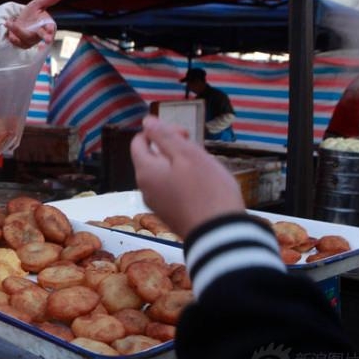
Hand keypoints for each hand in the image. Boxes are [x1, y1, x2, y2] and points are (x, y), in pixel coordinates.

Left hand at [5, 0, 63, 48]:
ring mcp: (32, 40)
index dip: (51, 29)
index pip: (51, 28)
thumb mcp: (38, 4)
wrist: (18, 20)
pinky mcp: (23, 45)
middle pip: (43, 37)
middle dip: (45, 39)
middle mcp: (41, 34)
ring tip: (9, 23)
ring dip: (18, 31)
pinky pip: (19, 43)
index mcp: (47, 25)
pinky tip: (10, 33)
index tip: (50, 29)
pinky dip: (14, 38)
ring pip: (27, 38)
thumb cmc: (32, 13)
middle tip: (47, 40)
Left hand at [129, 116, 245, 237]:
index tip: (184, 134)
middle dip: (173, 149)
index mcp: (145, 171)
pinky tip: (204, 188)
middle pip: (152, 158)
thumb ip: (164, 136)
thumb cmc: (207, 191)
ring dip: (181, 166)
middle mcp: (145, 188)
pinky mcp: (170, 215)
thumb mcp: (188, 154)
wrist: (219, 236)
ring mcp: (156, 204)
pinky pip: (171, 190)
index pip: (139, 141)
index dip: (160, 132)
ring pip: (164, 174)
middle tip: (199, 152)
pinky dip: (184, 183)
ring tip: (204, 171)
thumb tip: (146, 122)